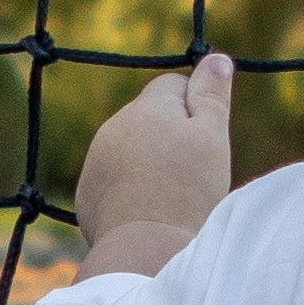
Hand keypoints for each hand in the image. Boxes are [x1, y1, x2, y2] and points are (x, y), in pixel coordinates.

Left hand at [73, 54, 234, 280]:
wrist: (144, 246)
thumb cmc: (188, 189)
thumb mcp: (212, 137)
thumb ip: (212, 95)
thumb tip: (215, 58)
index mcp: (146, 107)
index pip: (173, 86)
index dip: (195, 108)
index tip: (206, 140)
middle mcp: (114, 127)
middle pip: (149, 118)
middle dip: (171, 135)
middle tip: (192, 172)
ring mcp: (96, 160)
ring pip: (129, 148)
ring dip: (149, 161)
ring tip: (171, 194)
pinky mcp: (88, 193)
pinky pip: (113, 179)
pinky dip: (130, 188)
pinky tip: (148, 210)